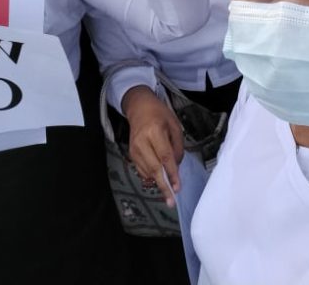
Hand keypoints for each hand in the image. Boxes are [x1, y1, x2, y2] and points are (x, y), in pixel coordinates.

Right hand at [123, 86, 183, 207]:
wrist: (139, 107)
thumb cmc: (160, 114)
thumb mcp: (175, 125)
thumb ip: (177, 147)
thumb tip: (176, 166)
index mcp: (155, 132)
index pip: (165, 157)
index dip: (172, 174)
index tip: (178, 187)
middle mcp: (142, 142)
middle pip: (154, 168)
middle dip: (164, 186)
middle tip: (170, 201)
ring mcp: (134, 149)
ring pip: (147, 172)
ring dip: (158, 183)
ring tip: (167, 192)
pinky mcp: (131, 154)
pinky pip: (142, 170)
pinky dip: (151, 177)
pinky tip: (158, 179)